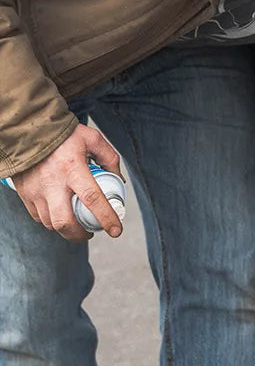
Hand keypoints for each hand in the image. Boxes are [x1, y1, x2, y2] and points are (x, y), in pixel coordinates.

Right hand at [9, 124, 123, 240]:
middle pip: (64, 222)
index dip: (106, 217)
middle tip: (91, 232)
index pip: (92, 198)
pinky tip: (60, 216)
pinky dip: (50, 221)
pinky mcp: (25, 193)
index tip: (116, 230)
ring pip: (50, 223)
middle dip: (80, 235)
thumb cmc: (63, 135)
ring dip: (65, 229)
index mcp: (72, 168)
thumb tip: (118, 180)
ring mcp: (36, 190)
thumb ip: (109, 158)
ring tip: (77, 225)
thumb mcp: (92, 139)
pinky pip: (38, 216)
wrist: (27, 131)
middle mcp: (52, 183)